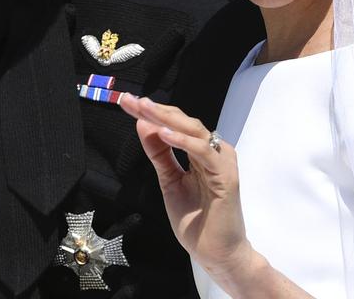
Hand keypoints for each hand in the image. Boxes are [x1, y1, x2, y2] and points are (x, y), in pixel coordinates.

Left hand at [117, 94, 258, 283]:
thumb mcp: (169, 182)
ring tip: (144, 110)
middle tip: (131, 101)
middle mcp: (213, 153)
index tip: (127, 103)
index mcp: (200, 153)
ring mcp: (221, 163)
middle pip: (183, 122)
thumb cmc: (196, 221)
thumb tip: (142, 124)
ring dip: (168, 119)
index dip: (151, 113)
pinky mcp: (226, 178)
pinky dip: (184, 141)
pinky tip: (165, 133)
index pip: (174, 125)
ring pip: (195, 131)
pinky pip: (204, 153)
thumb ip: (159, 154)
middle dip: (155, 110)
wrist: (215, 254)